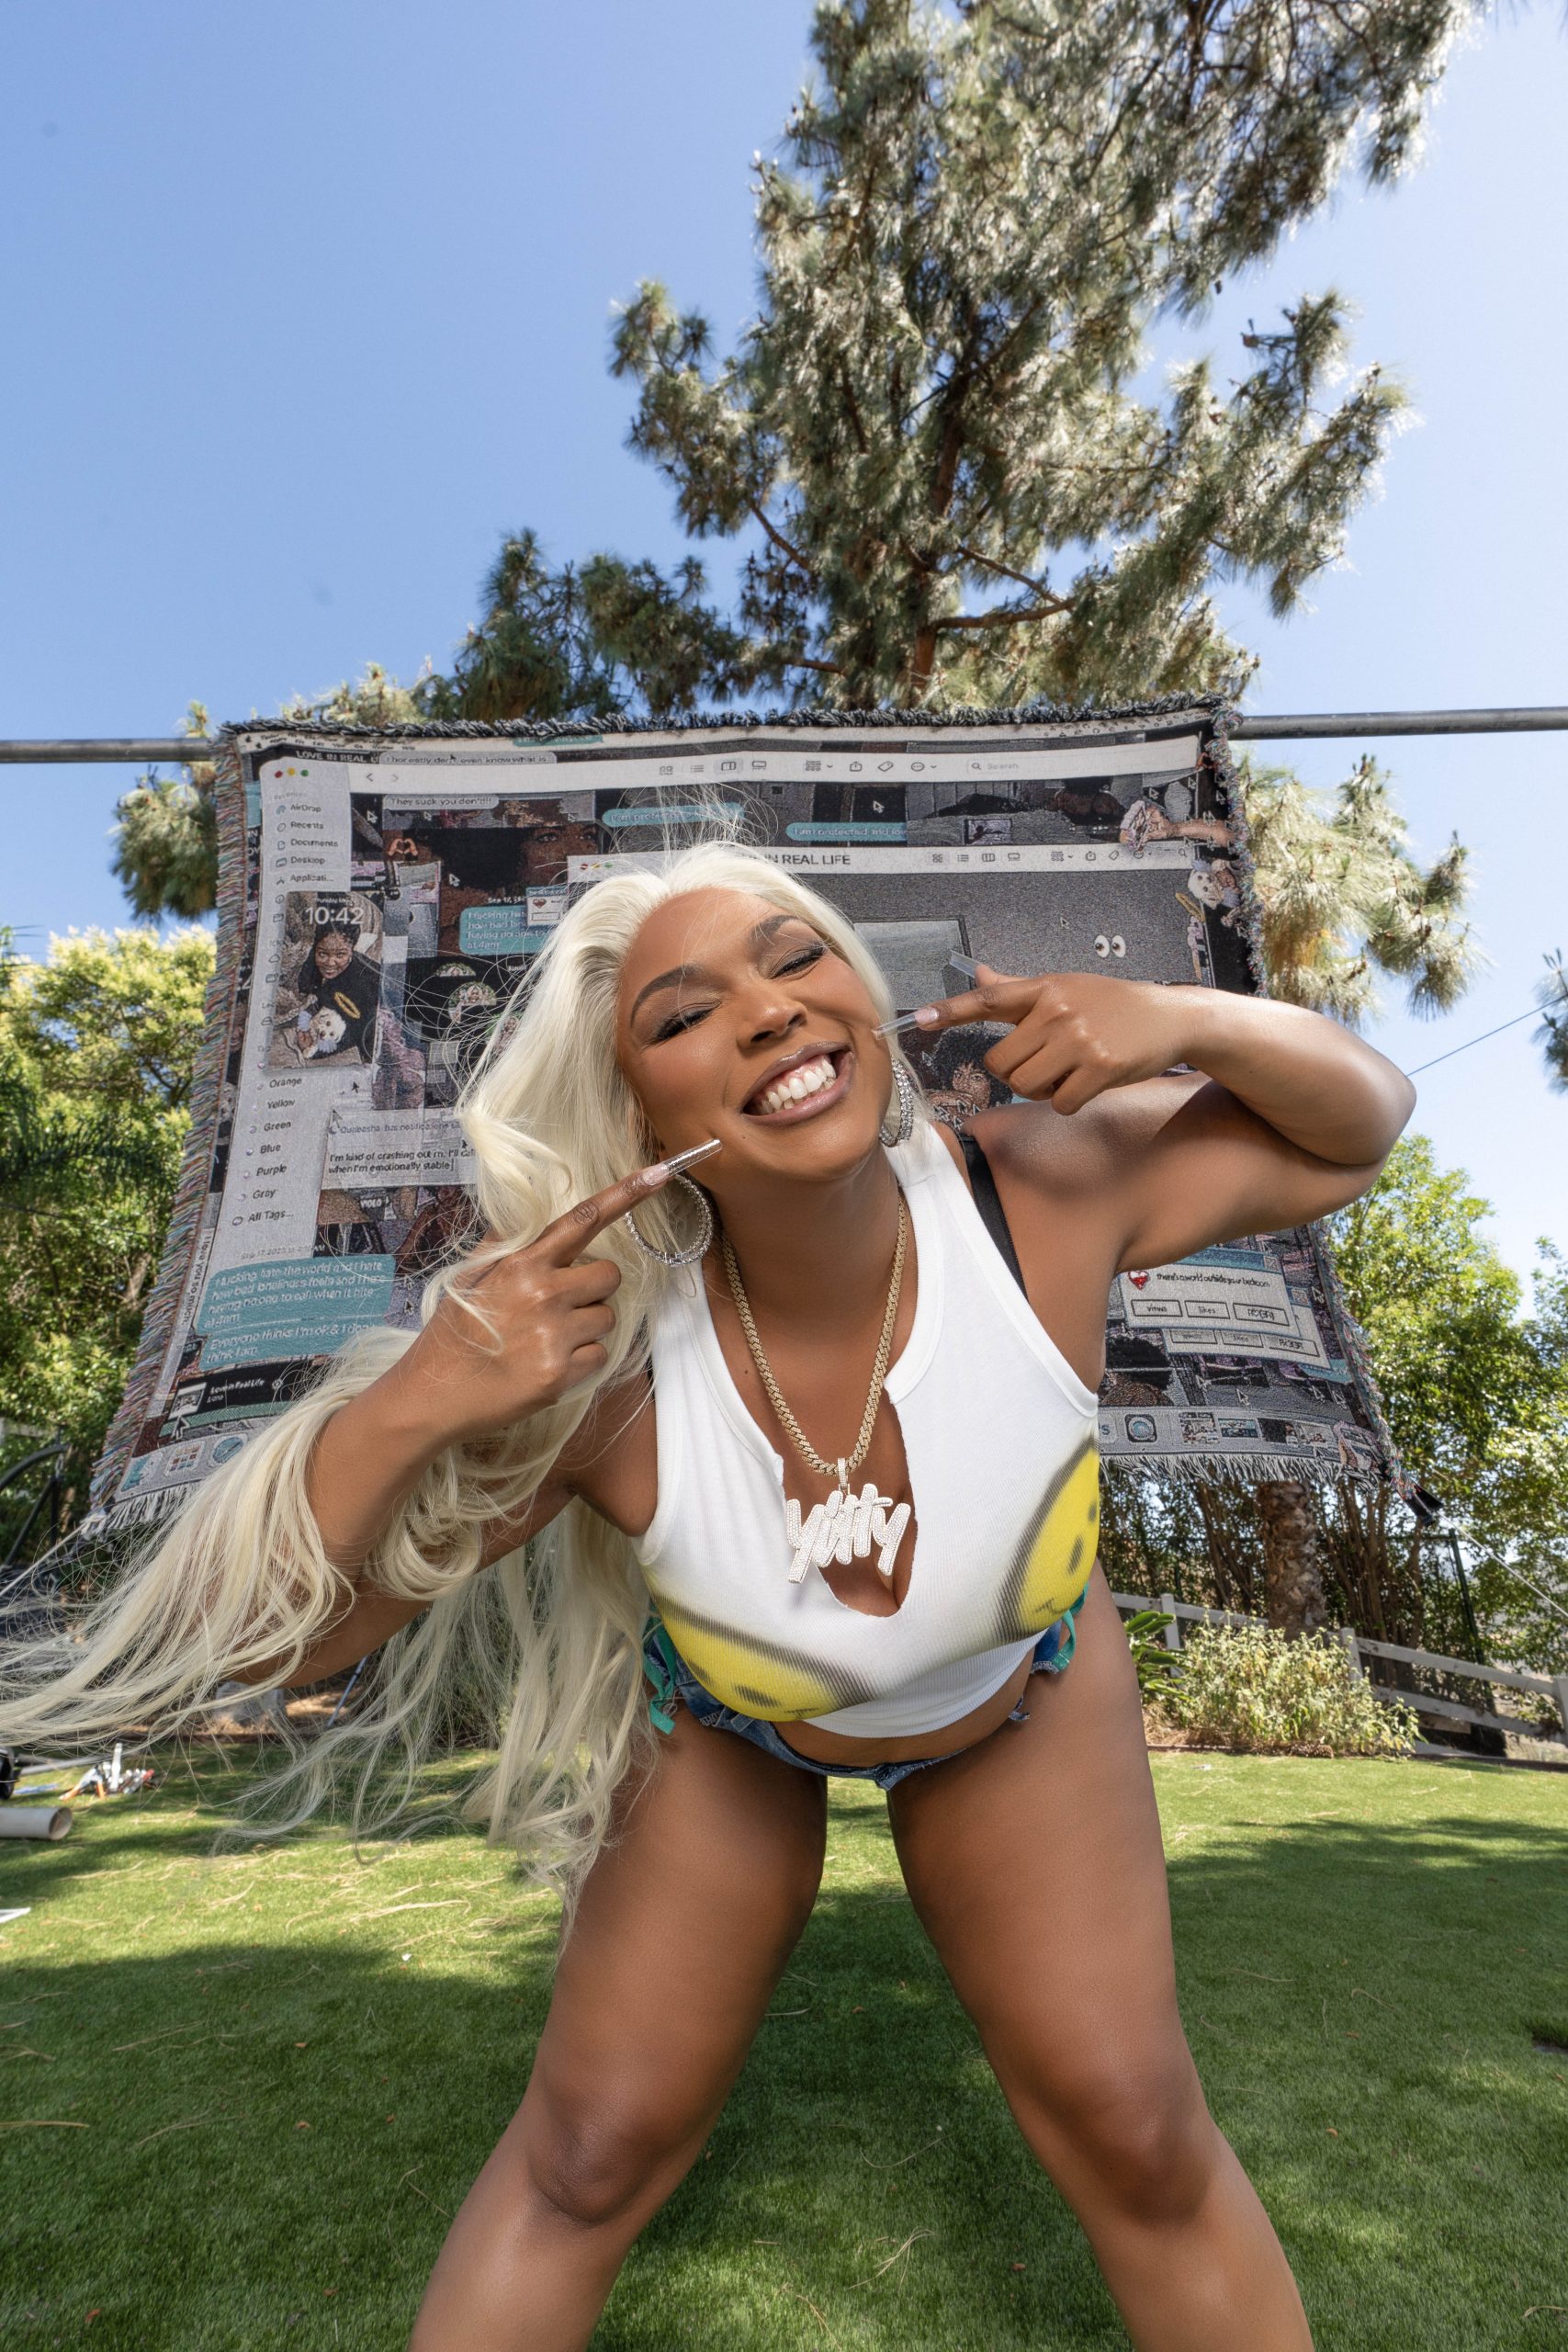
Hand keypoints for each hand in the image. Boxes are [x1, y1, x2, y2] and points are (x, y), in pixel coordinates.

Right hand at [385, 1164, 670, 1446]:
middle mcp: (543, 1293)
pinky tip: (546, 1365)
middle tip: (558, 1306)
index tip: (658, 1173)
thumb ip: (502, 1246)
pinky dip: (581, 1361)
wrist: (434, 1395)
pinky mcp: (561, 1373)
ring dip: (586, 1327)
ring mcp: (554, 1335)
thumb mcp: (468, 1279)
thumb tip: (527, 1218)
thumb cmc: (452, 1336)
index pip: (581, 1220)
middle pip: (609, 1275)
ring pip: (607, 1317)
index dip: (624, 1195)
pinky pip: (599, 1355)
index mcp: (522, 1264)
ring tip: (544, 1340)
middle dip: (593, 1288)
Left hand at [914, 964, 1196, 1114]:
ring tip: (1068, 1071)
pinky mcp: (1100, 1067)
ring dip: (1041, 1090)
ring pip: (1025, 1085)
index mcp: (1045, 988)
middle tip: (1045, 1064)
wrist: (1171, 1017)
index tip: (919, 1019)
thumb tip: (978, 974)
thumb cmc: (1112, 1004)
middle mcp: (1057, 1010)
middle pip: (1000, 1062)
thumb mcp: (1066, 987)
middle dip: (1015, 1073)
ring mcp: (1079, 1039)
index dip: (951, 1010)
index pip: (988, 999)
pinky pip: (1059, 1102)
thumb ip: (1018, 989)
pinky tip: (1089, 1083)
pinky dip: (1069, 1101)